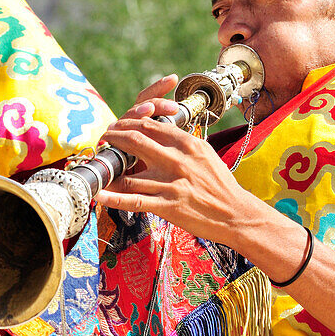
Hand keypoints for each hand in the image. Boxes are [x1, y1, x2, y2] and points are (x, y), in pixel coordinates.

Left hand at [96, 76, 263, 246]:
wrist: (234, 213)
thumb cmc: (220, 183)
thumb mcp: (205, 153)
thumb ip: (183, 142)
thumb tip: (163, 132)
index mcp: (187, 144)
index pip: (150, 125)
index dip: (128, 122)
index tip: (118, 126)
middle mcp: (177, 160)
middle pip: (135, 139)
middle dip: (114, 136)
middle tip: (104, 138)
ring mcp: (170, 183)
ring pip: (130, 170)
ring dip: (110, 166)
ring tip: (99, 163)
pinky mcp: (167, 206)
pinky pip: (134, 201)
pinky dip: (113, 198)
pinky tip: (99, 194)